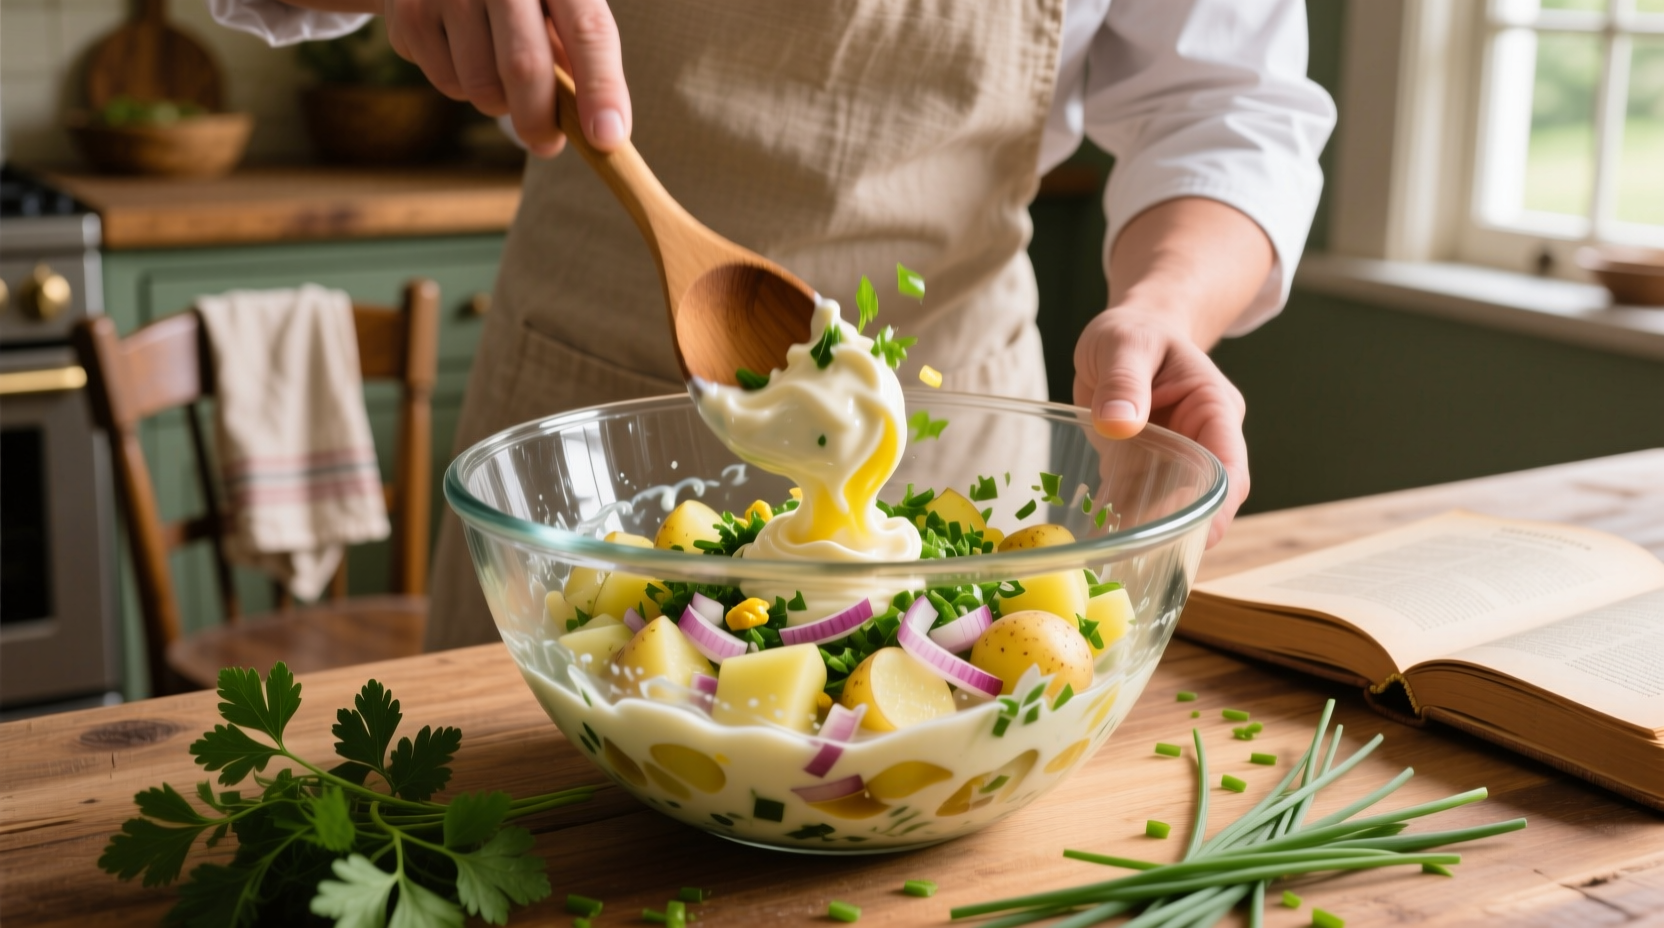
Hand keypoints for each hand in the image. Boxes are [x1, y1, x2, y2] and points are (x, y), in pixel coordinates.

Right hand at [381, 0, 630, 156]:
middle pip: (526, 67)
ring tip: (498, 71)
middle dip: (541, 120)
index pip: (588, 30)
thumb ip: (575, 56)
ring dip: (499, 103)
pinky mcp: (410, 13)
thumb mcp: (554, 3)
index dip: (601, 88)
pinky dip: (462, 86)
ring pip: (483, 87)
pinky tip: (460, 50)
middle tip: (547, 142)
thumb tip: (584, 134)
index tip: (607, 138)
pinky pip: (447, 83)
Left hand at [1073, 307, 1247, 547]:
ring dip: (1149, 533)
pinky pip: (1137, 502)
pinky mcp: (1143, 469)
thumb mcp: (1125, 344)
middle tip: (1150, 559)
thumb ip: (1123, 381)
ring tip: (1119, 561)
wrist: (1126, 334)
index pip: (1230, 465)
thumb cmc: (1135, 331)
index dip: (1222, 506)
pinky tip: (1099, 543)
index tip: (1205, 536)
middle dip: (1184, 530)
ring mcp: (1173, 460)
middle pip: (1207, 498)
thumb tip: (1118, 424)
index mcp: (1214, 410)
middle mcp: (1201, 441)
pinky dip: (1122, 522)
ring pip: (1170, 508)